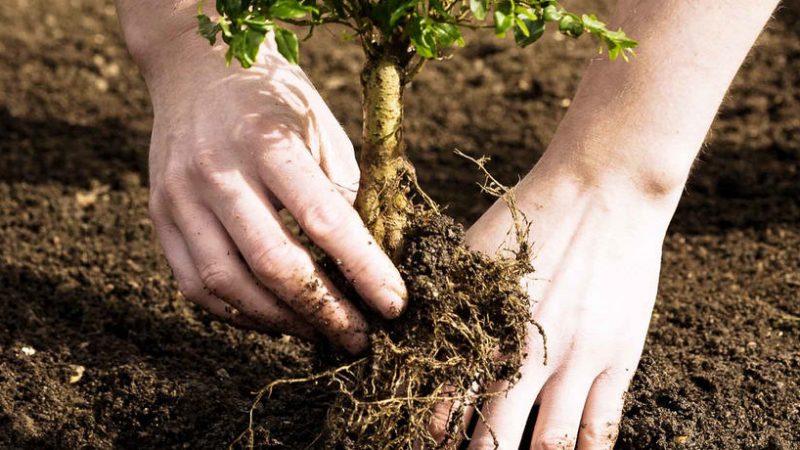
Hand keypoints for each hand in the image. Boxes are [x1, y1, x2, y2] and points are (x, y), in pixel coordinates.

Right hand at [124, 17, 405, 353]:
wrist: (194, 67)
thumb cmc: (274, 99)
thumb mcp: (322, 129)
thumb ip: (342, 193)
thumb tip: (367, 263)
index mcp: (268, 140)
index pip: (324, 220)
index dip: (364, 270)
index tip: (394, 305)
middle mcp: (217, 170)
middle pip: (273, 262)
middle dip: (324, 311)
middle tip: (359, 337)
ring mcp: (179, 196)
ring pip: (228, 284)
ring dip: (281, 321)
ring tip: (320, 332)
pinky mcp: (158, 216)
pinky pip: (196, 285)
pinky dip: (238, 312)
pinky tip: (273, 318)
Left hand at [431, 164, 674, 448]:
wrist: (604, 189)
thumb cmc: (531, 215)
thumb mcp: (472, 250)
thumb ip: (444, 296)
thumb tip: (410, 329)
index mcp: (484, 325)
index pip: (447, 400)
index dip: (432, 432)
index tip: (423, 444)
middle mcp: (525, 353)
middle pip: (493, 434)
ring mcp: (575, 360)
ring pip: (549, 442)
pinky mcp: (616, 358)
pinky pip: (601, 425)